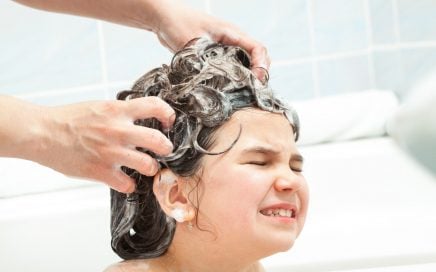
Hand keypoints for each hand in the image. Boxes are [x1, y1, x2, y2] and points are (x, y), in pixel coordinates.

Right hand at [35, 97, 174, 192]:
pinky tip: (124, 179)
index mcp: (117, 110)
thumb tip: (142, 118)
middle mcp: (117, 130)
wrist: (42, 133)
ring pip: (148, 165)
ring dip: (151, 168)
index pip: (155, 106)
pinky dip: (129, 184)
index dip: (168, 114)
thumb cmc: (69, 119)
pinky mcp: (100, 171)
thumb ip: (121, 113)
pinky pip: (127, 184)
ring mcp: (110, 152)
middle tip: (164, 150)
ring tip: (147, 166)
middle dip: (166, 148)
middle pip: (159, 141)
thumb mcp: (99, 107)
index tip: (168, 122)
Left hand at [152, 0, 269, 80]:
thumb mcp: (193, 43)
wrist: (164, 17)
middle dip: (258, 74)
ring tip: (244, 92)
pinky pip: (232, 66)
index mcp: (232, 33)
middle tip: (253, 91)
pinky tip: (229, 88)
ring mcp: (225, 47)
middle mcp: (232, 40)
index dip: (261, 66)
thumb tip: (215, 81)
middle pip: (256, 57)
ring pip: (245, 63)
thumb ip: (205, 61)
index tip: (257, 81)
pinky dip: (235, 77)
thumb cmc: (178, 23)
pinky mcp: (216, 54)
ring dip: (247, 76)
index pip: (257, 48)